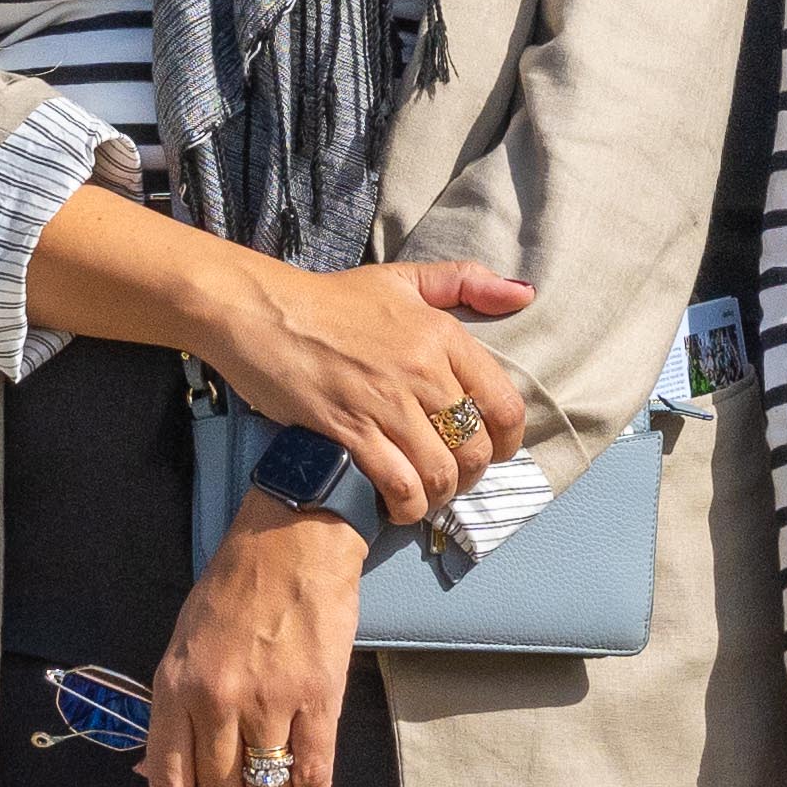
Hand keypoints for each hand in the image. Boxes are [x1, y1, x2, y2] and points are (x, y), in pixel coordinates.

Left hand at [140, 506, 363, 786]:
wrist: (292, 538)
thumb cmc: (235, 588)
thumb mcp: (183, 644)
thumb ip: (174, 709)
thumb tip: (161, 775)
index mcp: (175, 686)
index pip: (169, 778)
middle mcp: (216, 700)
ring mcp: (269, 700)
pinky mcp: (319, 696)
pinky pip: (313, 771)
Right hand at [205, 252, 543, 520]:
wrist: (262, 312)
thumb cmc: (332, 300)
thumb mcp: (402, 279)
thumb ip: (466, 282)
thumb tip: (523, 295)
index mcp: (442, 335)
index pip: (503, 404)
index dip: (506, 442)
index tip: (491, 452)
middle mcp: (421, 370)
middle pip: (473, 447)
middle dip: (470, 476)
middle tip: (453, 479)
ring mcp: (384, 403)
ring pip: (438, 473)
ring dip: (438, 497)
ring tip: (426, 496)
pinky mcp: (348, 430)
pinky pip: (397, 484)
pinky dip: (406, 506)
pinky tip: (398, 507)